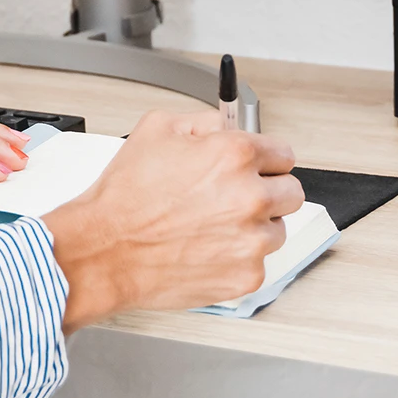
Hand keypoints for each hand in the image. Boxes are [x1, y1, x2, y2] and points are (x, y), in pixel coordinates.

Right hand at [41, 108, 301, 331]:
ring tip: (213, 225)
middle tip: (237, 196)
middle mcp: (250, 197)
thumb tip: (225, 124)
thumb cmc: (125, 196)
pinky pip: (258, 262)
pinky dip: (238, 257)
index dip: (266, 158)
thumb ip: (203, 121)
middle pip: (292, 192)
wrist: (105, 250)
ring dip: (254, 226)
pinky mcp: (247, 276)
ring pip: (277, 230)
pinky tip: (206, 248)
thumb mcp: (157, 129)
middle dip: (268, 191)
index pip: (284, 154)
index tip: (259, 166)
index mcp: (234, 155)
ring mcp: (251, 241)